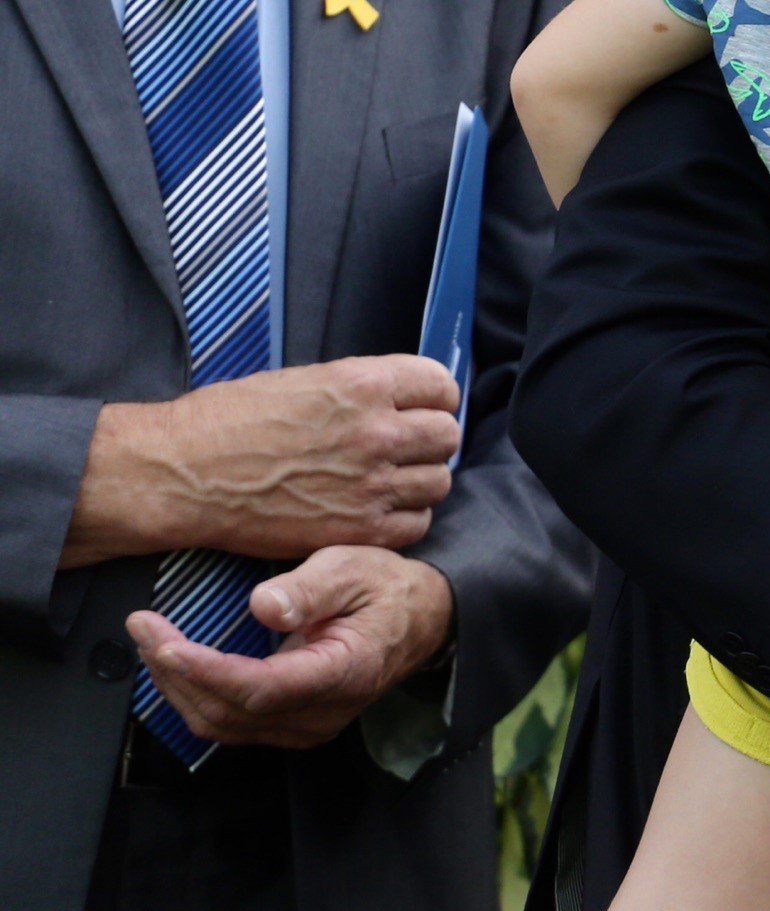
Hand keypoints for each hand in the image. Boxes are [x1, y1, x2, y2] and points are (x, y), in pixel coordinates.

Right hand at [62, 356, 461, 568]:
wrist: (183, 474)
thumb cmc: (228, 422)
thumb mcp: (302, 381)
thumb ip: (360, 389)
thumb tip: (399, 398)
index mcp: (364, 384)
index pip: (441, 385)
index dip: (433, 398)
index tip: (423, 408)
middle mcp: (377, 432)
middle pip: (446, 435)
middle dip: (429, 440)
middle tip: (404, 449)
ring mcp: (371, 483)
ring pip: (438, 481)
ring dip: (418, 481)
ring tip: (387, 481)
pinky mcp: (358, 529)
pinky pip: (415, 525)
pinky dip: (403, 520)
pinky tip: (376, 511)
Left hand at [126, 545, 453, 747]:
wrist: (422, 621)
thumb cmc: (388, 589)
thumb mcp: (356, 568)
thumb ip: (311, 587)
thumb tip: (263, 606)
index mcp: (344, 673)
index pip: (261, 689)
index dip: (206, 671)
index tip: (163, 642)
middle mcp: (322, 713)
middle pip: (229, 712)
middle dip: (174, 673)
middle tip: (143, 627)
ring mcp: (306, 726)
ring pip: (221, 725)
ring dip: (177, 688)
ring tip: (150, 643)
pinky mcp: (291, 726)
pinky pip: (230, 724)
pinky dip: (195, 696)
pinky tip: (178, 665)